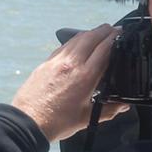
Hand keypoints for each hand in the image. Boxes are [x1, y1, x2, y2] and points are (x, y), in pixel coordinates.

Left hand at [12, 24, 126, 141]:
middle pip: (91, 37)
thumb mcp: (87, 118)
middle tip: (115, 29)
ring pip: (76, 38)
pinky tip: (78, 43)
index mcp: (85, 76)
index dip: (116, 37)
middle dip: (105, 30)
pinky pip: (64, 45)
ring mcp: (57, 60)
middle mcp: (72, 63)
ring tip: (99, 33)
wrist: (28, 121)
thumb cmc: (57, 121)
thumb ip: (109, 110)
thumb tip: (123, 104)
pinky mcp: (46, 62)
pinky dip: (75, 40)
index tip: (123, 33)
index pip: (104, 48)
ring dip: (90, 32)